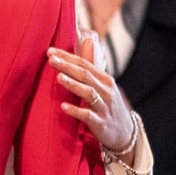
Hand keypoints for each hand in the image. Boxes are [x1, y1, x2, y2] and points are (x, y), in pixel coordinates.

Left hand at [47, 34, 135, 161]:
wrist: (125, 133)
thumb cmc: (108, 106)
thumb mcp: (102, 85)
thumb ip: (91, 66)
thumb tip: (86, 41)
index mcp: (105, 79)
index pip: (85, 64)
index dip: (68, 57)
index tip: (50, 51)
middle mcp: (106, 91)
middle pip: (85, 75)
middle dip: (67, 66)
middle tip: (51, 59)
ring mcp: (104, 107)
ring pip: (88, 93)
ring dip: (73, 84)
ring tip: (58, 77)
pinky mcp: (100, 123)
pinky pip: (87, 116)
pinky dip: (76, 110)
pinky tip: (63, 106)